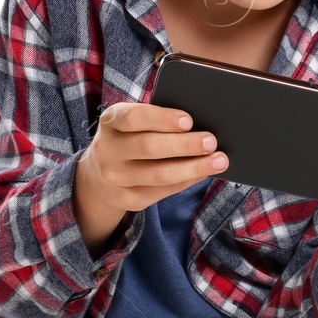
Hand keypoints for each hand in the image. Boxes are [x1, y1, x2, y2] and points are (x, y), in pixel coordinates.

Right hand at [80, 102, 229, 214]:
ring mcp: (115, 177)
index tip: (189, 121)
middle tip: (212, 142)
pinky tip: (203, 174)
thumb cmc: (130, 139)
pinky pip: (162, 191)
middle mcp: (108, 150)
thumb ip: (157, 120)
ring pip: (159, 174)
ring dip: (193, 168)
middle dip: (184, 145)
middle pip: (149, 147)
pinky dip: (187, 181)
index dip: (162, 119)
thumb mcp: (133, 124)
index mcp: (111, 122)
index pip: (134, 118)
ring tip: (219, 161)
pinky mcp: (126, 199)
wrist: (98, 175)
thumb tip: (199, 125)